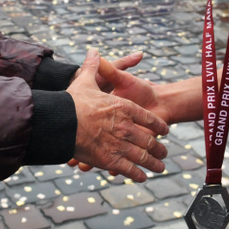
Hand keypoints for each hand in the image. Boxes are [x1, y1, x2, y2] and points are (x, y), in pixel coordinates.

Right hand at [66, 50, 168, 181]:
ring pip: (143, 156)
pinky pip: (128, 169)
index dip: (158, 125)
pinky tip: (143, 177)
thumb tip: (94, 51)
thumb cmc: (74, 101)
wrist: (62, 121)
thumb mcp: (86, 81)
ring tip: (160, 167)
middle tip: (164, 153)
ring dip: (154, 163)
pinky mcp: (110, 159)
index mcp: (124, 108)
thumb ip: (94, 67)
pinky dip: (137, 174)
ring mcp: (120, 144)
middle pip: (149, 140)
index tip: (165, 130)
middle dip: (159, 149)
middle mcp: (126, 126)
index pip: (148, 118)